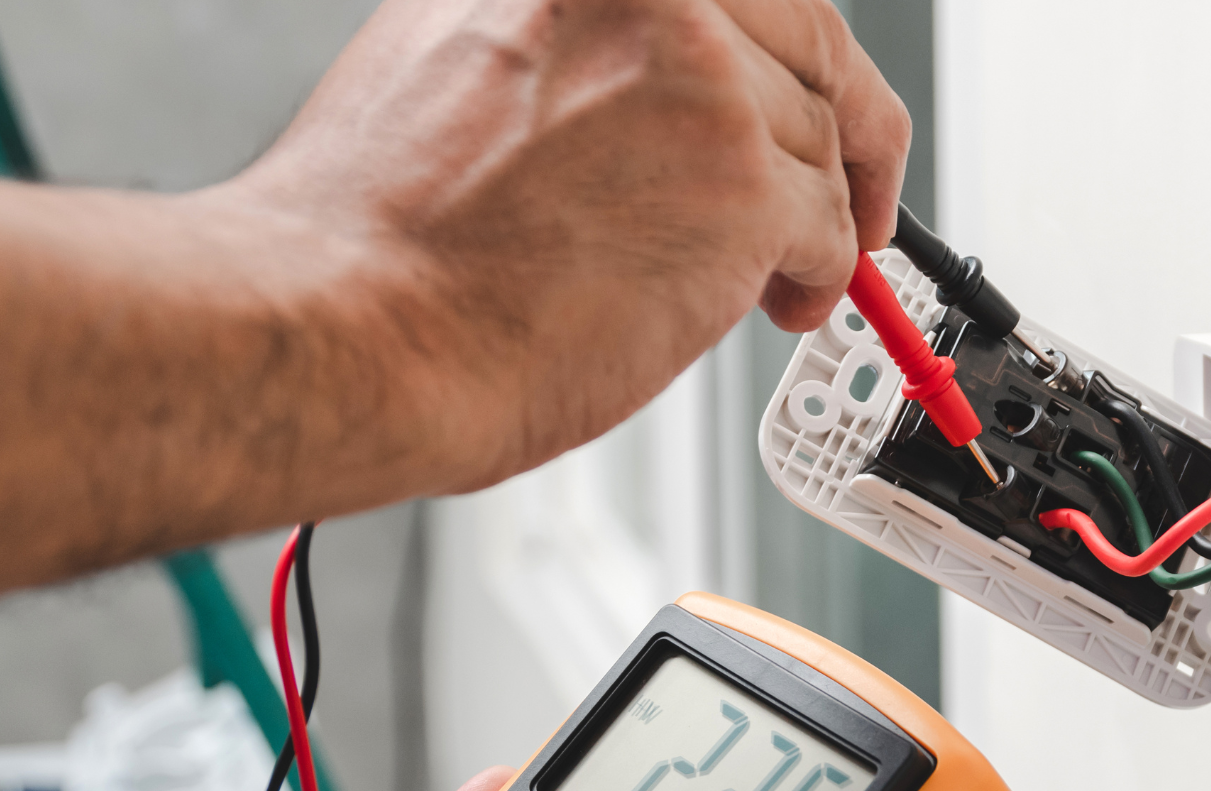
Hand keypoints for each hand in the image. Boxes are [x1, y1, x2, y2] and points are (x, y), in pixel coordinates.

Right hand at [211, 0, 912, 489]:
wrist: (352, 324)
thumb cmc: (381, 227)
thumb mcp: (463, 51)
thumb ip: (585, 45)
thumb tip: (665, 78)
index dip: (794, 53)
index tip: (813, 97)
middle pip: (814, 46)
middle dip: (849, 131)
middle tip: (858, 196)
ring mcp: (701, 82)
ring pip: (819, 149)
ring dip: (811, 224)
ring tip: (770, 284)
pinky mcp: (740, 187)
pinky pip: (828, 229)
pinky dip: (816, 276)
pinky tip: (774, 304)